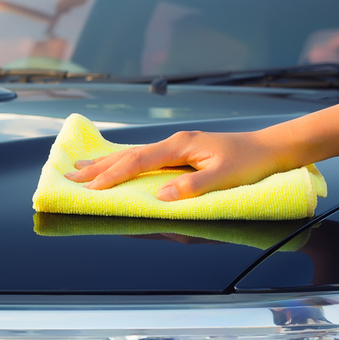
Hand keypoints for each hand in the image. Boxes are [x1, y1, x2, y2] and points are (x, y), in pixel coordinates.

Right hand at [64, 130, 283, 200]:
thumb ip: (192, 187)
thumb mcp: (224, 179)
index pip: (139, 162)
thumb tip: (160, 197)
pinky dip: (124, 161)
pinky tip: (115, 164)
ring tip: (81, 167)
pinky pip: (144, 157)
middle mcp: (174, 143)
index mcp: (180, 146)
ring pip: (133, 154)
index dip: (114, 175)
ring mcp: (176, 146)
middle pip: (128, 155)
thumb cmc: (249, 163)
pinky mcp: (180, 152)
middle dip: (98, 167)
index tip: (91, 188)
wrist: (268, 149)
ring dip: (106, 163)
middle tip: (70, 176)